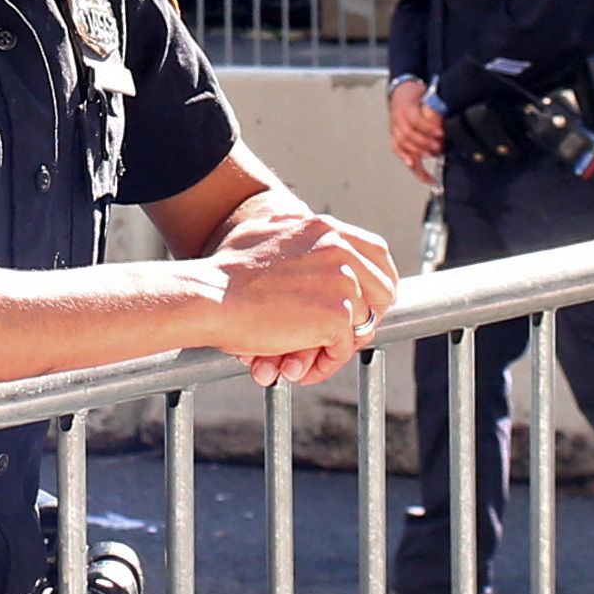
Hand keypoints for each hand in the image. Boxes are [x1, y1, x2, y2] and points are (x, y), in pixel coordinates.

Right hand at [209, 205, 397, 387]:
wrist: (210, 295)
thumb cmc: (223, 272)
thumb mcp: (263, 232)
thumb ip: (290, 231)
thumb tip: (296, 225)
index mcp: (326, 229)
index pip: (378, 254)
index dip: (377, 283)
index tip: (367, 304)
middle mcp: (341, 250)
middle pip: (384, 291)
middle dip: (366, 319)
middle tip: (339, 339)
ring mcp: (343, 282)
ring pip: (362, 325)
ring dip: (335, 346)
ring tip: (303, 358)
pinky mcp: (337, 316)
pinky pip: (343, 350)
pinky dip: (322, 364)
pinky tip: (294, 367)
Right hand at [385, 77, 444, 179]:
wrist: (400, 91)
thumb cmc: (414, 94)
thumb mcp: (426, 94)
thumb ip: (435, 107)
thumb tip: (451, 116)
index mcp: (406, 107)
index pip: (415, 120)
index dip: (428, 128)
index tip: (440, 134)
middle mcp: (397, 118)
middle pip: (408, 134)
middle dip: (424, 143)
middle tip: (438, 148)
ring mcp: (394, 128)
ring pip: (401, 143)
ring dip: (416, 152)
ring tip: (430, 156)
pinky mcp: (394, 135)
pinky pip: (397, 148)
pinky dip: (405, 157)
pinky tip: (413, 165)